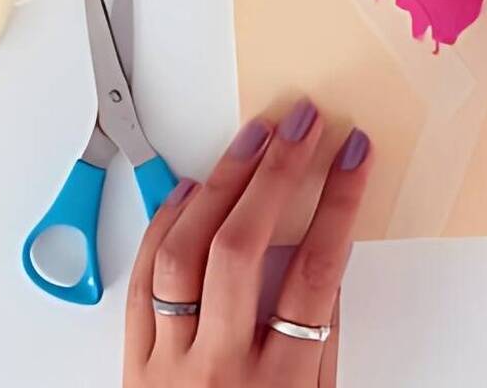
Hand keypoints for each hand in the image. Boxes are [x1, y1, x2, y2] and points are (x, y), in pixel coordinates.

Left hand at [123, 99, 371, 387]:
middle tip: (303, 124)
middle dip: (277, 173)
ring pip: (184, 252)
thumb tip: (326, 259)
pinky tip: (189, 186)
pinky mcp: (132, 360)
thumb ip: (322, 343)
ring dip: (221, 183)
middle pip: (241, 248)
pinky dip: (164, 225)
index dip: (338, 203)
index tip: (353, 154)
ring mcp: (169, 361)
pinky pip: (143, 281)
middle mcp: (218, 368)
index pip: (315, 273)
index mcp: (279, 387)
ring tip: (252, 138)